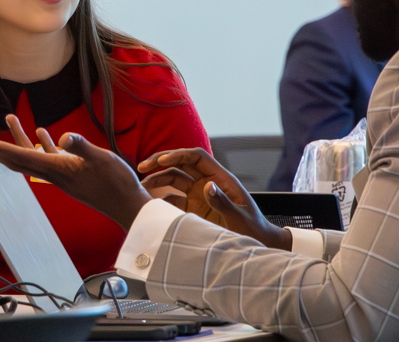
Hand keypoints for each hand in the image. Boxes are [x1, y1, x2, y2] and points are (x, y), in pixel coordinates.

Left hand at [0, 115, 151, 230]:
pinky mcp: (71, 172)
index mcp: (56, 170)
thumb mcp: (101, 159)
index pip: (20, 156)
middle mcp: (53, 174)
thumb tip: (61, 136)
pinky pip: (48, 156)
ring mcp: (61, 174)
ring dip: (17, 138)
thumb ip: (81, 146)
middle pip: (16, 159)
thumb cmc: (116, 183)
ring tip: (10, 117)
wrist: (127, 204)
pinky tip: (43, 132)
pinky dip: (41, 143)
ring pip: (31, 155)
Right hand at [138, 148, 292, 250]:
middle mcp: (207, 183)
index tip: (161, 160)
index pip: (197, 157)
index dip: (178, 154)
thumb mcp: (240, 218)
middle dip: (160, 162)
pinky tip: (149, 204)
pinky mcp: (194, 209)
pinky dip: (161, 200)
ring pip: (174, 180)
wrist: (257, 244)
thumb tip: (206, 186)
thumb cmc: (253, 229)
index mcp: (221, 178)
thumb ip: (223, 202)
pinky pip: (173, 200)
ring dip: (157, 180)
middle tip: (142, 167)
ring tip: (141, 186)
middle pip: (181, 164)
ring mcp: (199, 195)